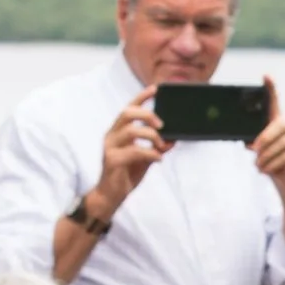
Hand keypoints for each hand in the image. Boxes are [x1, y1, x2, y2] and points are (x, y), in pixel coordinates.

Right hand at [91, 89, 167, 221]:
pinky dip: (150, 153)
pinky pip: (134, 151)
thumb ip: (157, 146)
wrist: (112, 195)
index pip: (128, 108)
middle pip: (127, 114)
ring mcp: (110, 147)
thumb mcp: (145, 157)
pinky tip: (158, 159)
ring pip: (131, 131)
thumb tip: (174, 138)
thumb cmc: (127, 173)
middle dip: (147, 115)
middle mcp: (112, 136)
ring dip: (151, 136)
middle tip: (162, 125)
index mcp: (118, 131)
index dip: (141, 97)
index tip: (156, 88)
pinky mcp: (112, 161)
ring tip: (161, 146)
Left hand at [250, 81, 284, 255]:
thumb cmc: (272, 163)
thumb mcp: (259, 151)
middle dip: (266, 137)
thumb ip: (252, 141)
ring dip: (268, 155)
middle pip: (282, 123)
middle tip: (255, 150)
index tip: (266, 76)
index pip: (275, 102)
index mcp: (278, 123)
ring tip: (260, 165)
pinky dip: (275, 163)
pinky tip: (267, 169)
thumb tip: (243, 139)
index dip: (271, 88)